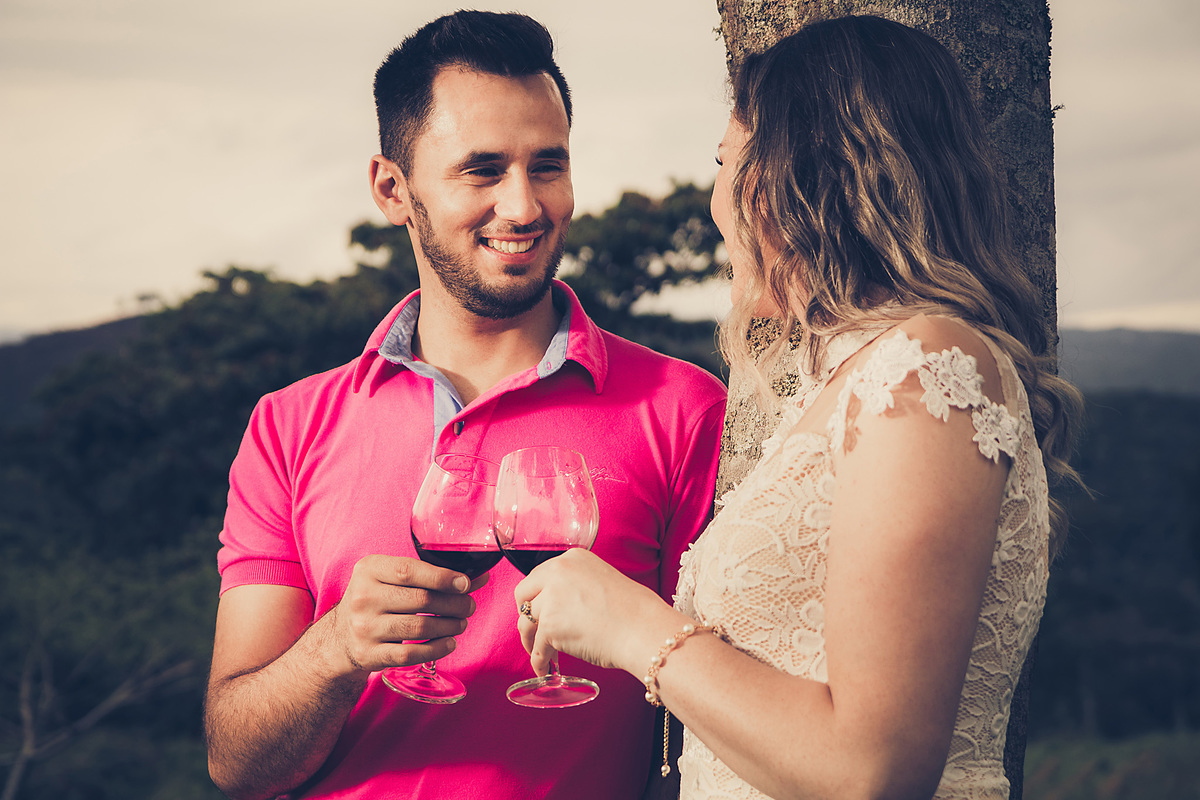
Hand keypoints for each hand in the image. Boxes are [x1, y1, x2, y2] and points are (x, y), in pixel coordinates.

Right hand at [327, 554, 486, 674]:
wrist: (340, 638)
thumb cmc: (376, 599)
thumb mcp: (391, 578)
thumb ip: (430, 574)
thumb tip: (477, 577)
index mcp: (368, 569)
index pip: (409, 570)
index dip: (442, 577)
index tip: (465, 584)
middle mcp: (362, 597)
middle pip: (420, 600)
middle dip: (453, 604)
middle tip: (468, 606)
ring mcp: (364, 627)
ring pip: (418, 627)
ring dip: (449, 626)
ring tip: (460, 623)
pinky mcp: (369, 654)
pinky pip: (410, 654)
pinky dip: (436, 650)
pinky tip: (449, 643)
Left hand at [514, 549, 666, 676]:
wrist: (643, 629)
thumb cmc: (633, 612)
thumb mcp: (602, 580)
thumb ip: (578, 586)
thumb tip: (562, 606)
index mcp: (572, 558)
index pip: (539, 576)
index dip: (538, 597)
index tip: (540, 610)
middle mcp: (558, 572)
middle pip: (523, 594)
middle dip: (526, 615)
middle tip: (533, 631)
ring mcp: (551, 598)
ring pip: (526, 622)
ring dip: (530, 640)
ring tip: (539, 653)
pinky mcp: (549, 625)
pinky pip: (537, 648)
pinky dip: (539, 660)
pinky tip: (545, 668)